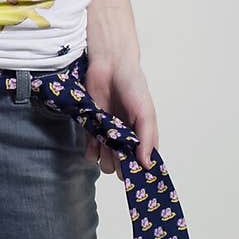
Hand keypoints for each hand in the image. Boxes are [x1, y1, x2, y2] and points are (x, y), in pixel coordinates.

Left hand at [82, 55, 158, 179]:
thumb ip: (146, 139)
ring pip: (106, 162)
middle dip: (120, 165)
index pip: (142, 164)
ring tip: (106, 145)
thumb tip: (147, 165)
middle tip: (117, 151)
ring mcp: (108, 136)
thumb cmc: (133, 87)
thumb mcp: (145, 112)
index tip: (133, 172)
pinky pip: (91, 152)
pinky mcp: (92, 129)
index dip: (138, 172)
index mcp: (142, 137)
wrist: (109, 66)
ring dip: (105, 159)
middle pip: (122, 168)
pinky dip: (91, 152)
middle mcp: (126, 140)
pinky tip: (94, 144)